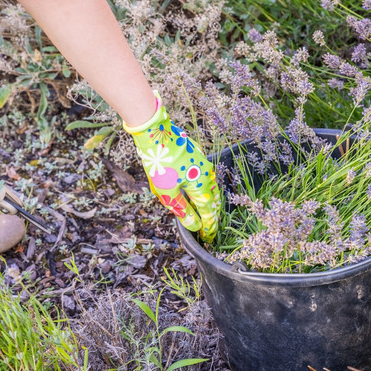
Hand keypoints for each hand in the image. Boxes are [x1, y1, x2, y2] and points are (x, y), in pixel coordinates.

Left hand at [124, 92, 220, 241]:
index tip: (208, 237)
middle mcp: (207, 176)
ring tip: (203, 212)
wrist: (156, 133)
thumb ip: (182, 210)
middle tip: (207, 228)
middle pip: (213, 200)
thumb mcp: (167, 192)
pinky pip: (204, 177)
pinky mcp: (198, 157)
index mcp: (202, 187)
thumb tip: (194, 225)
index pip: (209, 213)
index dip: (209, 227)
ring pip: (210, 188)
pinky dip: (203, 188)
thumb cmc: (161, 164)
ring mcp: (204, 164)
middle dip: (211, 216)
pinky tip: (195, 191)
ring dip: (208, 202)